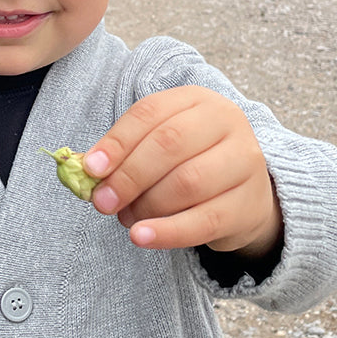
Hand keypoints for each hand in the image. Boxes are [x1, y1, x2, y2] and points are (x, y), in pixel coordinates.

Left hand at [83, 86, 282, 254]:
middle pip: (169, 144)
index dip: (117, 142)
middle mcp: (227, 121)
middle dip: (129, 175)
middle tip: (103, 202)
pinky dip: (168, 232)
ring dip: (146, 205)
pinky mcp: (249, 203)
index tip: (91, 169)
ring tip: (127, 219)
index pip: (150, 112)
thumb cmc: (189, 163)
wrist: (242, 195)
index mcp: (197, 100)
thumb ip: (125, 153)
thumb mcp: (158, 146)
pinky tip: (142, 237)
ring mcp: (245, 161)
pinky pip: (204, 221)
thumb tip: (87, 171)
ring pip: (188, 183)